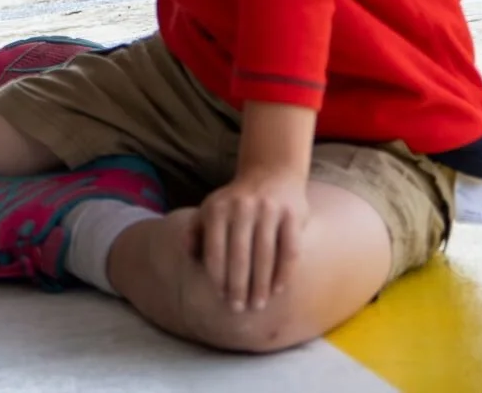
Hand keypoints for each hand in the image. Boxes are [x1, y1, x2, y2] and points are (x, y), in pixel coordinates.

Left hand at [191, 166, 307, 310]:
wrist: (272, 172)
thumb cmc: (235, 200)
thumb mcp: (210, 209)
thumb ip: (196, 231)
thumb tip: (189, 257)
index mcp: (218, 209)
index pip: (215, 249)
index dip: (217, 276)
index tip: (220, 297)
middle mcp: (242, 208)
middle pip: (240, 256)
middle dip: (238, 286)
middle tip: (238, 309)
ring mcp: (269, 211)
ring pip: (265, 256)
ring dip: (260, 285)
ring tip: (258, 305)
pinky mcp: (292, 216)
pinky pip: (289, 250)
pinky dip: (283, 273)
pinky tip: (277, 290)